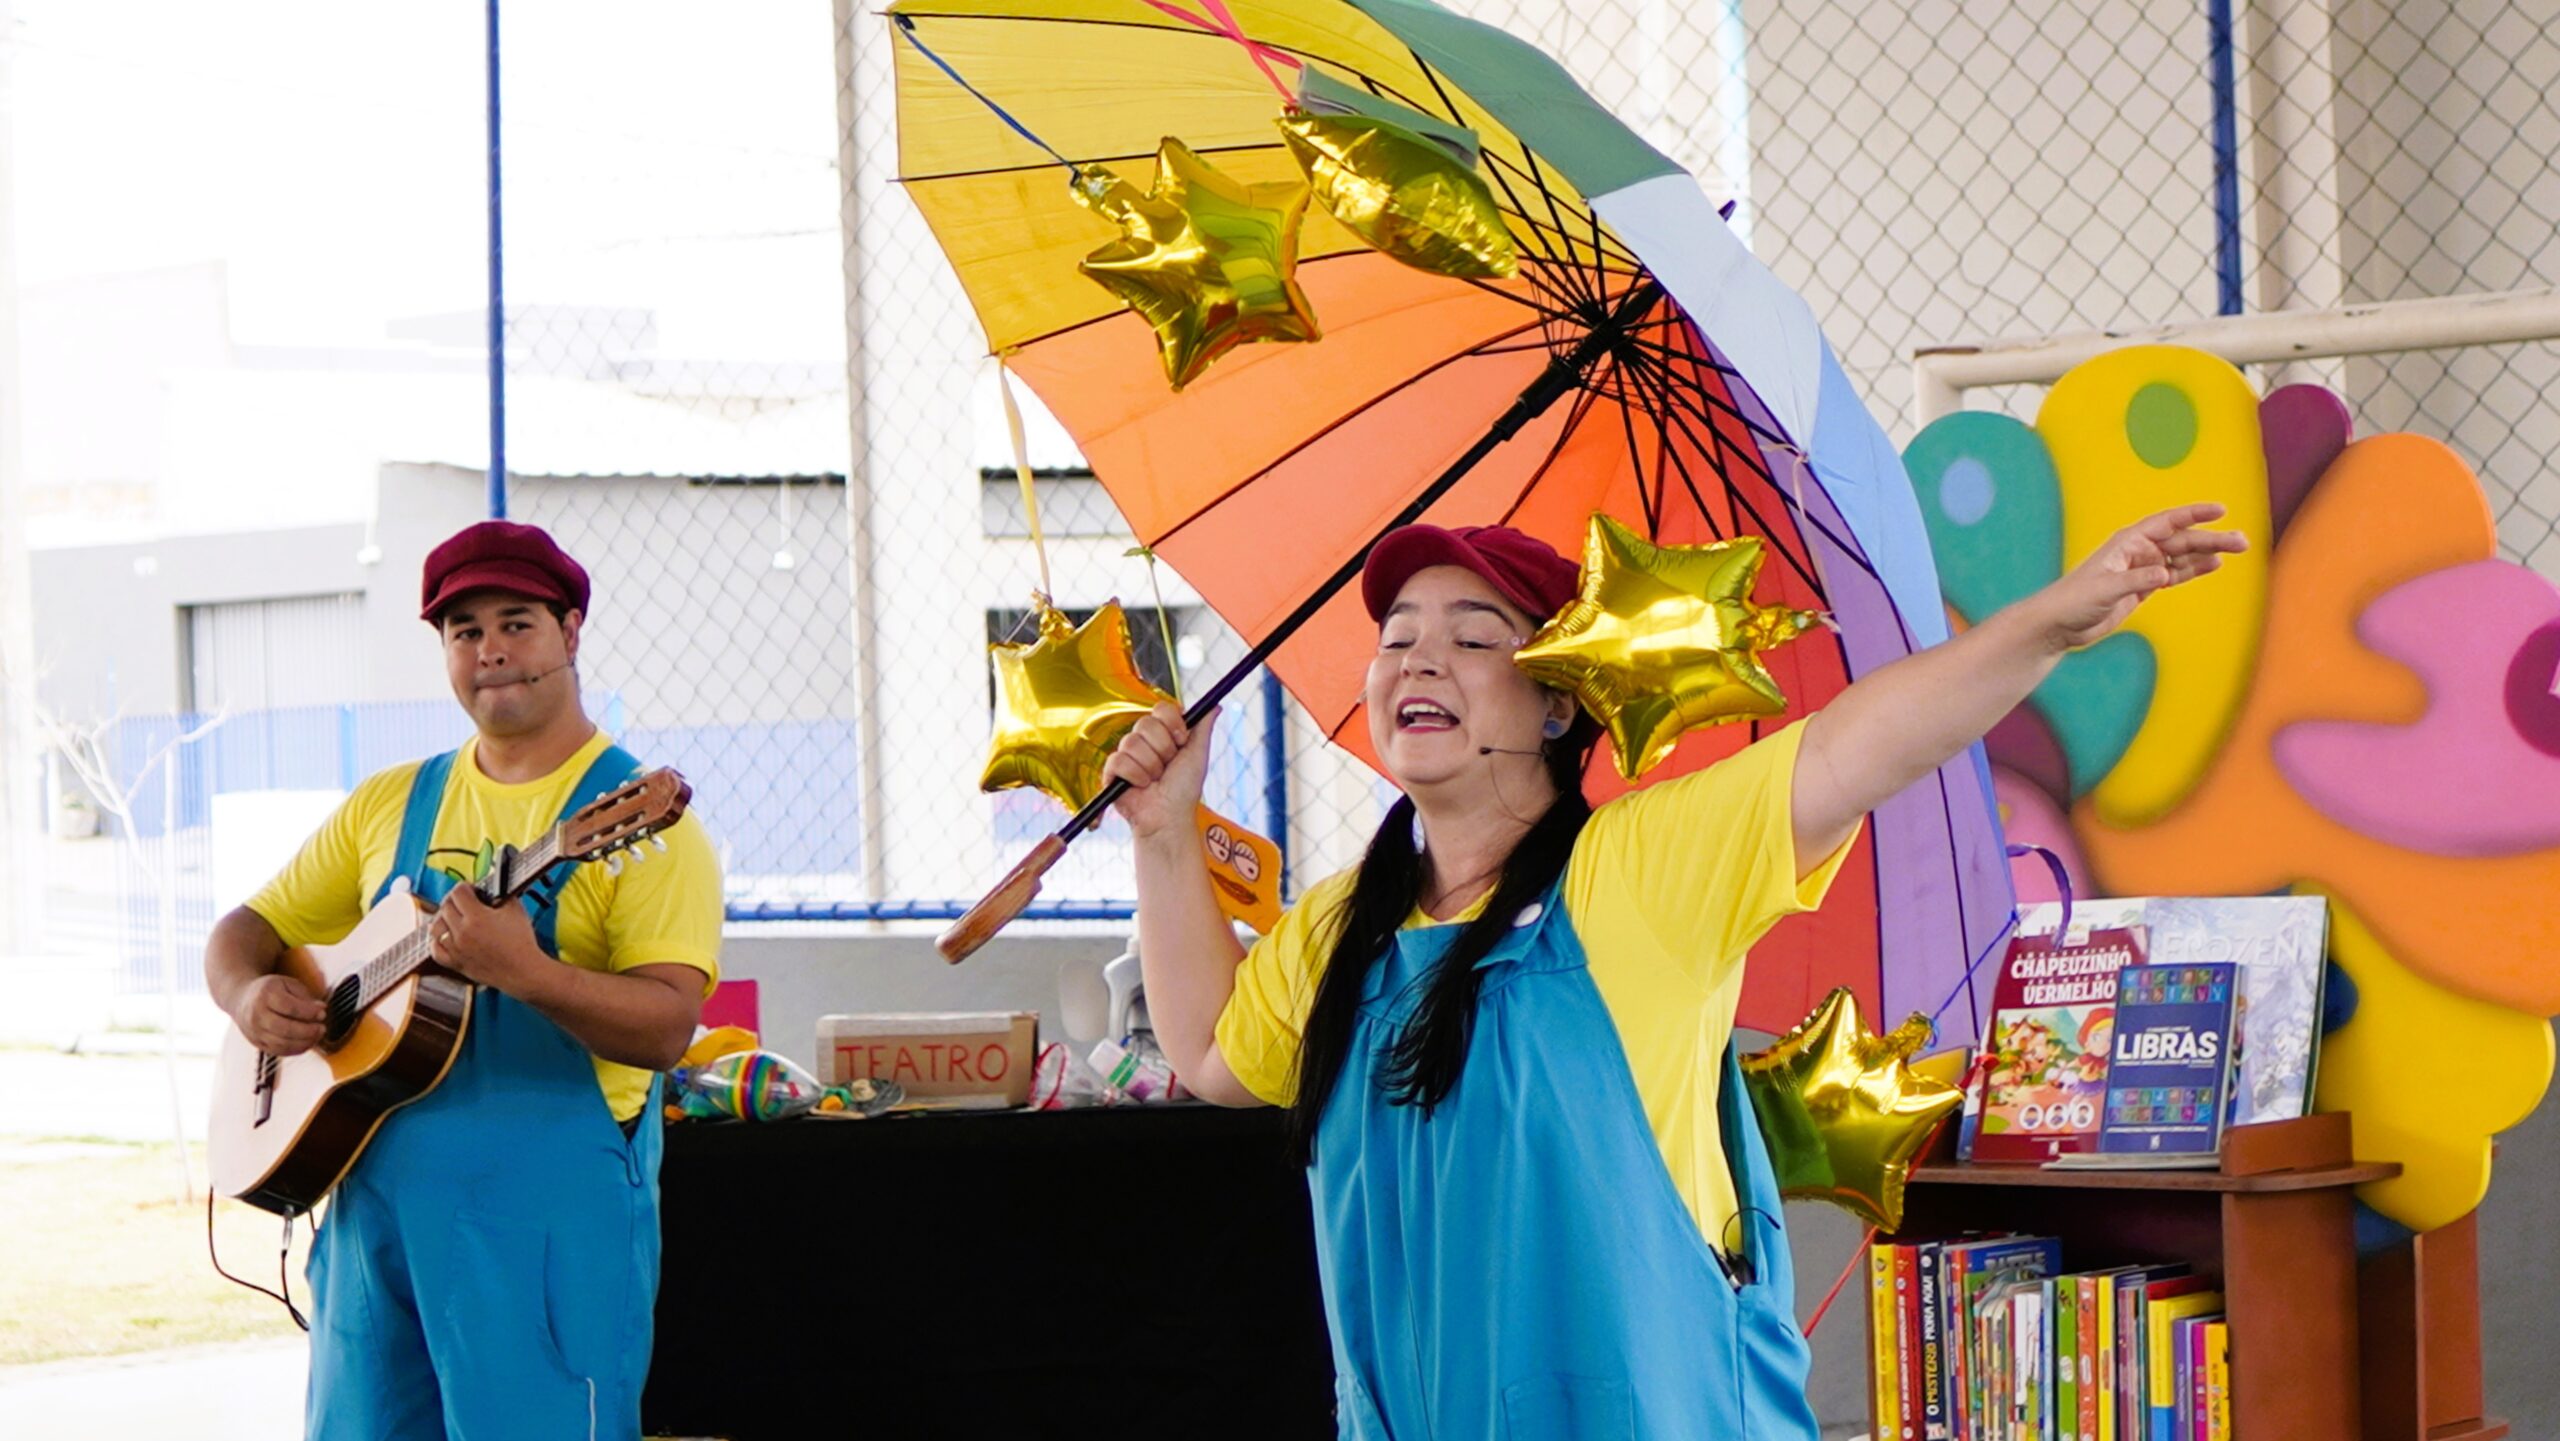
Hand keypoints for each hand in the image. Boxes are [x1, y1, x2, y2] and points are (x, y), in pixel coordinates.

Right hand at [229, 974, 326, 1055]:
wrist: (242, 998)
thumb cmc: (271, 990)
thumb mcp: (287, 984)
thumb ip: (304, 996)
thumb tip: (321, 1009)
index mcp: (266, 995)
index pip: (290, 1007)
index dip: (309, 1012)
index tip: (323, 1012)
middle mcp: (257, 1014)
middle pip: (285, 1028)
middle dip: (308, 1031)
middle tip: (322, 1028)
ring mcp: (254, 1031)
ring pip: (281, 1043)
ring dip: (304, 1042)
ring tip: (317, 1035)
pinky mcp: (256, 1043)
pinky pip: (278, 1051)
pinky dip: (295, 1050)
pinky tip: (307, 1043)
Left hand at [428, 884, 546, 997]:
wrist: (523, 971)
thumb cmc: (521, 942)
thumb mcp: (516, 910)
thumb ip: (501, 895)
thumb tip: (491, 889)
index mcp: (476, 917)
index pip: (458, 892)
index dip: (465, 887)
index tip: (472, 890)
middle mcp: (462, 933)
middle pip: (445, 906)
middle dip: (455, 900)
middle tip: (465, 901)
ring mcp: (456, 949)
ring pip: (436, 927)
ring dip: (443, 918)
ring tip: (454, 917)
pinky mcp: (455, 963)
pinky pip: (435, 950)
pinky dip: (438, 940)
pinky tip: (447, 936)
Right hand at [1102, 702, 1215, 839]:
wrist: (1169, 816)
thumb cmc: (1184, 790)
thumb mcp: (1197, 755)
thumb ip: (1203, 728)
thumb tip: (1216, 706)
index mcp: (1163, 733)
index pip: (1161, 709)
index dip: (1172, 723)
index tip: (1181, 740)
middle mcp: (1143, 741)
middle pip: (1145, 723)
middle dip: (1163, 748)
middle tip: (1168, 766)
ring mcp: (1126, 755)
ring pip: (1132, 742)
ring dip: (1151, 766)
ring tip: (1155, 781)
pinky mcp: (1112, 771)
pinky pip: (1119, 760)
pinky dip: (1135, 776)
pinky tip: (1141, 786)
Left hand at [2033, 503, 2249, 650]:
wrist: (2059, 624)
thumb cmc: (2074, 601)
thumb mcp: (2104, 590)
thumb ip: (2135, 581)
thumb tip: (2164, 574)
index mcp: (2127, 542)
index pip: (2167, 522)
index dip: (2194, 515)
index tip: (2220, 510)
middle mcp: (2137, 551)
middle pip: (2182, 540)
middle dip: (2212, 539)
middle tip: (2242, 541)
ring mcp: (2141, 569)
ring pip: (2182, 556)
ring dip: (2208, 553)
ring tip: (2237, 549)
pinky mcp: (2142, 588)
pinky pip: (2174, 574)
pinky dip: (2193, 569)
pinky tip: (2214, 565)